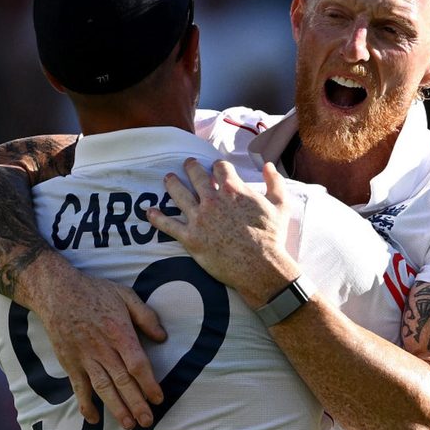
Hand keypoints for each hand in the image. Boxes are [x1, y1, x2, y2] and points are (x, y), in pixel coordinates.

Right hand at [27, 255, 167, 428]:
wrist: (57, 292)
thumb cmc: (95, 292)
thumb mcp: (125, 295)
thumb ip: (146, 316)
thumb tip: (162, 338)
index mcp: (119, 332)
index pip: (137, 364)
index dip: (149, 384)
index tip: (159, 398)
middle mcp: (102, 349)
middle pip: (122, 381)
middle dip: (136, 403)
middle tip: (147, 421)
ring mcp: (84, 358)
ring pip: (103, 388)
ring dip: (116, 408)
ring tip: (129, 425)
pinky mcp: (70, 363)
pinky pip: (78, 388)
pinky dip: (85, 404)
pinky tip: (94, 419)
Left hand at [147, 159, 298, 305]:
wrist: (260, 266)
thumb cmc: (272, 237)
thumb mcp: (280, 205)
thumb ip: (275, 182)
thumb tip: (268, 165)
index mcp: (234, 190)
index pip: (220, 168)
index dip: (218, 165)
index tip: (216, 166)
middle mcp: (213, 200)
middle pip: (196, 175)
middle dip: (191, 167)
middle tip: (187, 164)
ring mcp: (200, 218)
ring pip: (179, 194)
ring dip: (172, 184)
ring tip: (167, 178)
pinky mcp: (190, 238)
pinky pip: (168, 225)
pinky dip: (157, 217)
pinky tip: (149, 211)